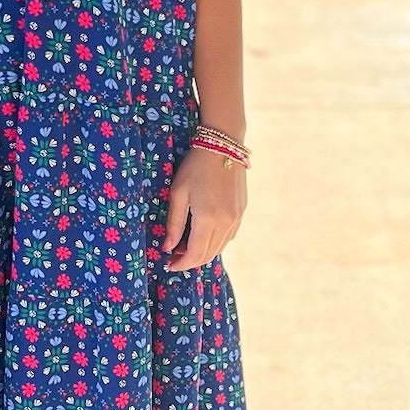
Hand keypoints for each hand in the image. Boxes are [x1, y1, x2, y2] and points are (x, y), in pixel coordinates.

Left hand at [160, 145, 245, 270]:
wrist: (223, 145)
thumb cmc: (195, 166)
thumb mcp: (178, 193)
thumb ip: (173, 223)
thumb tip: (168, 247)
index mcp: (208, 219)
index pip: (195, 254)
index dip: (181, 264)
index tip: (169, 264)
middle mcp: (226, 223)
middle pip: (208, 255)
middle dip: (190, 261)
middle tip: (174, 256)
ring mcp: (236, 218)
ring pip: (220, 248)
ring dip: (203, 252)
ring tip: (185, 245)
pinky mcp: (241, 212)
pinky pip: (228, 236)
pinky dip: (215, 242)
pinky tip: (202, 234)